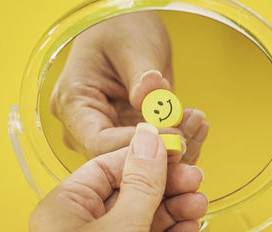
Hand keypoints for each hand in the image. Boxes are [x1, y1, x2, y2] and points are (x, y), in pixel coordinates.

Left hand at [29, 123, 207, 231]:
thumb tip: (149, 136)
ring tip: (199, 200)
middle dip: (166, 184)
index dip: (142, 154)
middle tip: (194, 175)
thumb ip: (141, 182)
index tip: (172, 146)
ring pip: (148, 218)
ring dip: (176, 208)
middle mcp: (86, 227)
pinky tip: (191, 224)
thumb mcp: (121, 228)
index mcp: (67, 209)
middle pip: (133, 192)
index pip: (108, 168)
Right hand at [50, 11, 207, 163]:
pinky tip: (196, 124)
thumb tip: (157, 100)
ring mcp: (108, 132)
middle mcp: (85, 126)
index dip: (137, 147)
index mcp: (73, 104)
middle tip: (193, 128)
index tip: (173, 136)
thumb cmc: (119, 31)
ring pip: (140, 160)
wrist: (125, 30)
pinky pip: (151, 150)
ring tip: (198, 122)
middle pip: (119, 158)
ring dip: (174, 146)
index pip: (99, 143)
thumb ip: (143, 76)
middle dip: (160, 150)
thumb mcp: (132, 46)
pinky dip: (176, 141)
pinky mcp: (130, 134)